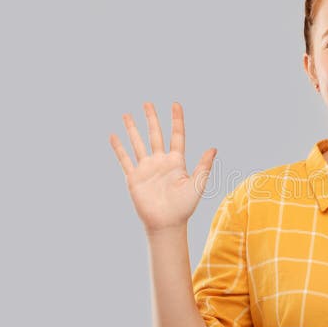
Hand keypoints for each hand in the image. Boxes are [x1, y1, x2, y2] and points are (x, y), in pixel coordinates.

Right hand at [109, 102, 216, 233]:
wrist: (166, 223)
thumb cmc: (184, 207)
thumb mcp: (197, 184)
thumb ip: (204, 166)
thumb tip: (214, 148)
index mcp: (176, 162)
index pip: (177, 135)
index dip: (176, 120)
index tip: (175, 104)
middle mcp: (160, 162)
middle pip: (155, 135)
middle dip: (151, 119)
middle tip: (147, 103)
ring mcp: (146, 168)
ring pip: (138, 143)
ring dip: (132, 129)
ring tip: (126, 114)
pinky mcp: (134, 177)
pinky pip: (125, 159)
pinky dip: (118, 147)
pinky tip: (113, 135)